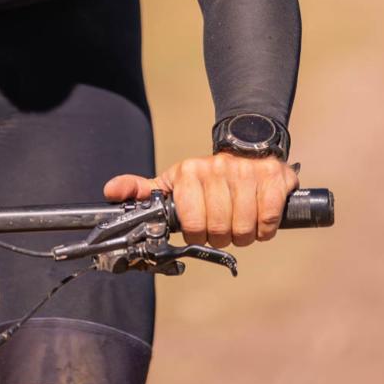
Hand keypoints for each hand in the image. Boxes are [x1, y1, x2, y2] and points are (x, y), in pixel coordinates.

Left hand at [104, 153, 299, 247]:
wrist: (246, 147)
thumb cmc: (205, 177)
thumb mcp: (173, 182)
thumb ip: (143, 191)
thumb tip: (109, 192)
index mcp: (189, 172)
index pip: (193, 224)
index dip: (198, 233)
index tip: (201, 227)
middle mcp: (217, 168)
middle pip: (220, 230)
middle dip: (222, 236)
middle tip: (222, 225)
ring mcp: (247, 172)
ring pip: (245, 228)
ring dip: (244, 234)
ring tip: (239, 220)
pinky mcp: (274, 177)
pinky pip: (269, 220)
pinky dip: (265, 227)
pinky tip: (259, 216)